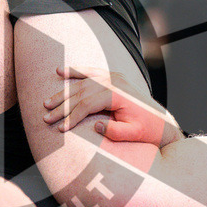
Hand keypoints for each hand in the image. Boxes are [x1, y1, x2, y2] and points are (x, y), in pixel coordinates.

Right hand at [42, 66, 182, 146]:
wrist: (161, 122)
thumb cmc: (147, 130)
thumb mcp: (133, 134)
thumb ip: (115, 132)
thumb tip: (96, 126)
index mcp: (118, 95)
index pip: (87, 104)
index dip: (72, 116)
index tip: (61, 128)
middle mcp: (114, 82)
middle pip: (81, 93)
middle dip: (62, 106)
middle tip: (46, 117)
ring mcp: (113, 77)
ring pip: (82, 82)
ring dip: (63, 92)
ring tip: (47, 102)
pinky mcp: (113, 77)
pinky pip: (91, 72)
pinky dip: (75, 71)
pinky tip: (60, 71)